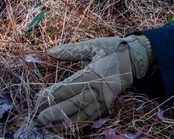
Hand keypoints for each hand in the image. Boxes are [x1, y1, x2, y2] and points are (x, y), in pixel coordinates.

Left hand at [35, 35, 151, 124]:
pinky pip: (91, 117)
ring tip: (49, 126)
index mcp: (92, 74)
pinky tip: (67, 126)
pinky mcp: (107, 104)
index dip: (50, 95)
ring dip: (64, 122)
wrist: (136, 58)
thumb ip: (70, 50)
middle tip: (39, 117)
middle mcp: (97, 89)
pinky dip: (78, 123)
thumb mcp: (92, 46)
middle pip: (72, 105)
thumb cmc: (113, 49)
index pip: (67, 88)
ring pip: (81, 115)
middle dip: (54, 112)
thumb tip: (49, 52)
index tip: (37, 98)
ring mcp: (103, 99)